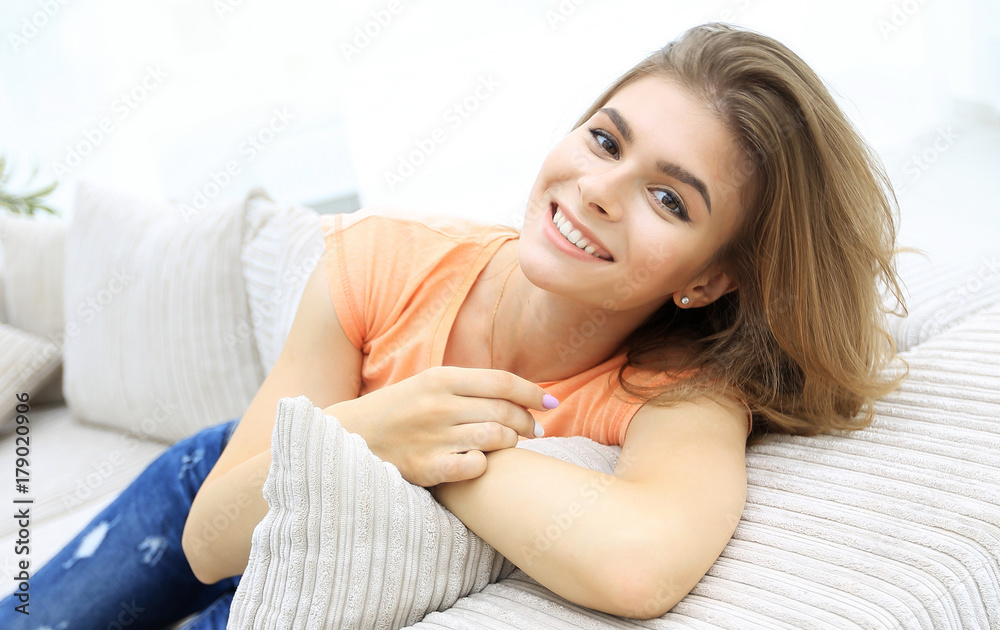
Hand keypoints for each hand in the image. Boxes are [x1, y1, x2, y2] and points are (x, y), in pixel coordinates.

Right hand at [322, 366, 556, 486]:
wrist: (349, 438)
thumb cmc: (396, 411)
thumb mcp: (426, 385)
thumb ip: (466, 386)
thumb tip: (515, 391)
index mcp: (440, 378)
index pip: (501, 381)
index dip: (532, 392)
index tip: (551, 402)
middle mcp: (438, 405)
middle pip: (504, 411)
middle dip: (528, 421)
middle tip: (537, 430)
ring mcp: (432, 436)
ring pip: (496, 439)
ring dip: (511, 444)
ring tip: (512, 445)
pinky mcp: (426, 467)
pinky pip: (474, 467)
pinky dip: (485, 465)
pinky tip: (482, 464)